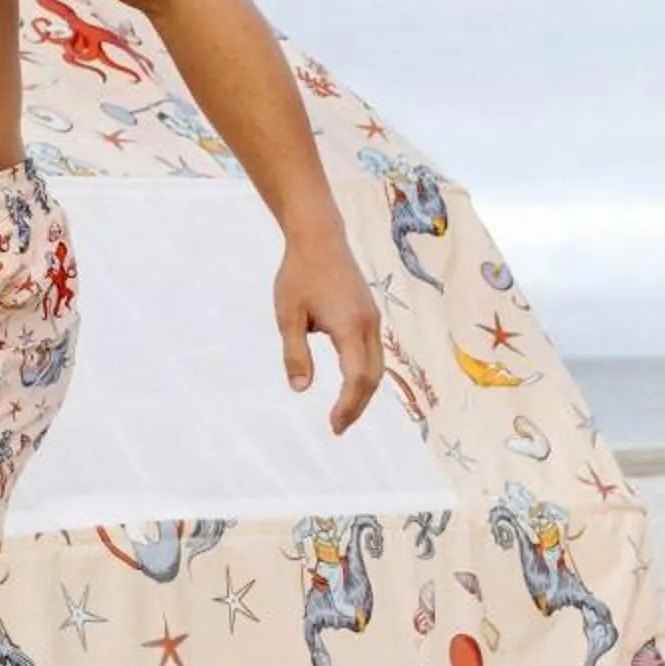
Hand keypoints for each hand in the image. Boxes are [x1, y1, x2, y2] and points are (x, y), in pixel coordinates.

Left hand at [276, 236, 381, 433]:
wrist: (319, 237)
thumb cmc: (299, 274)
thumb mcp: (288, 315)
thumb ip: (295, 353)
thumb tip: (301, 389)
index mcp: (350, 326)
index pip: (356, 378)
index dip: (348, 406)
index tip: (333, 426)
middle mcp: (369, 325)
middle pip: (372, 378)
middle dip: (357, 406)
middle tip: (337, 427)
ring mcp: (372, 319)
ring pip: (377, 366)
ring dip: (362, 392)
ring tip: (343, 413)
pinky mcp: (369, 315)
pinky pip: (373, 353)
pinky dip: (365, 374)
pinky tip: (350, 384)